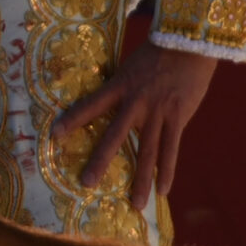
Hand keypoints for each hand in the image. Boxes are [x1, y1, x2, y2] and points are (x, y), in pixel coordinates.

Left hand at [51, 41, 217, 210]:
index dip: (73, 118)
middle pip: (115, 136)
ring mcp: (158, 112)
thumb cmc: (160, 53)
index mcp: (121, 86)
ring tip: (136, 204)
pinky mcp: (178, 117)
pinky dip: (167, 171)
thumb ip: (124, 89)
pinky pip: (171, 148)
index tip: (54, 134)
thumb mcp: (132, 66)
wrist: (190, 41)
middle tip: (87, 183)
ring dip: (142, 180)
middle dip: (101, 161)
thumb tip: (115, 108)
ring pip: (147, 151)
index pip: (91, 104)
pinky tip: (164, 191)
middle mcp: (136, 102)